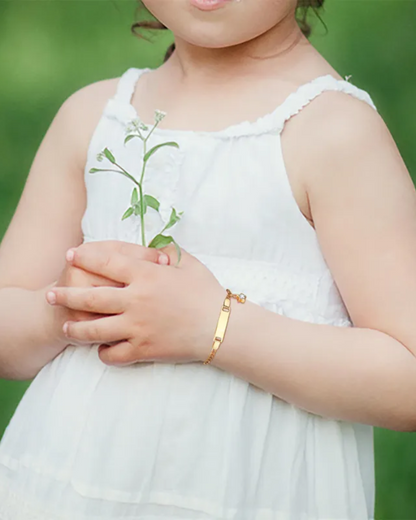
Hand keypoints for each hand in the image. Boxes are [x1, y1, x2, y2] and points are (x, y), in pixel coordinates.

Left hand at [46, 241, 224, 365]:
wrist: (223, 327)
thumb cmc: (207, 292)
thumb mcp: (189, 264)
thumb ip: (167, 253)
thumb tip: (153, 250)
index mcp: (146, 275)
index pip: (107, 261)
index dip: (85, 256)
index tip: (71, 254)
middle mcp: (136, 300)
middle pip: (90, 296)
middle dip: (66, 295)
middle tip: (50, 295)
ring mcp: (138, 327)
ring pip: (94, 329)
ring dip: (76, 327)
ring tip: (66, 325)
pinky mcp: (144, 349)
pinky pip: (114, 354)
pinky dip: (104, 353)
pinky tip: (101, 349)